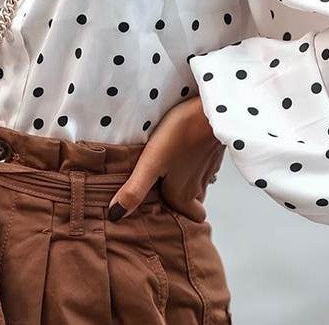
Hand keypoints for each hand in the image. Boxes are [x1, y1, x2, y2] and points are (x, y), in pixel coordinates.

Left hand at [107, 96, 223, 223]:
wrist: (210, 109)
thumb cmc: (181, 134)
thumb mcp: (151, 163)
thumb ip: (135, 190)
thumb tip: (115, 215)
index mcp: (183, 195)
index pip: (188, 220)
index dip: (177, 218)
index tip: (161, 211)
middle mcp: (199, 187)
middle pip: (192, 203)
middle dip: (179, 199)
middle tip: (159, 188)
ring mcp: (209, 169)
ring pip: (197, 184)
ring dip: (185, 180)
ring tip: (166, 167)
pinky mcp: (213, 152)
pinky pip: (203, 165)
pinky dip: (193, 162)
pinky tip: (181, 149)